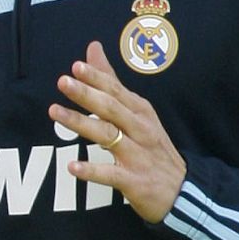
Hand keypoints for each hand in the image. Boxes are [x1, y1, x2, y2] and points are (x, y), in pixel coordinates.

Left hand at [49, 40, 186, 222]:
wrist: (183, 190)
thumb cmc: (153, 146)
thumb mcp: (137, 112)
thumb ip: (111, 82)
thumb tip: (92, 48)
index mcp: (139, 111)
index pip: (115, 90)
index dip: (96, 78)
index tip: (75, 66)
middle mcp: (140, 129)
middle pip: (111, 108)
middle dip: (86, 94)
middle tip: (63, 82)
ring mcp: (138, 155)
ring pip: (107, 135)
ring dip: (80, 123)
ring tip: (55, 112)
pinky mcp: (134, 181)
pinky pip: (111, 174)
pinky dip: (92, 171)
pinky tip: (73, 167)